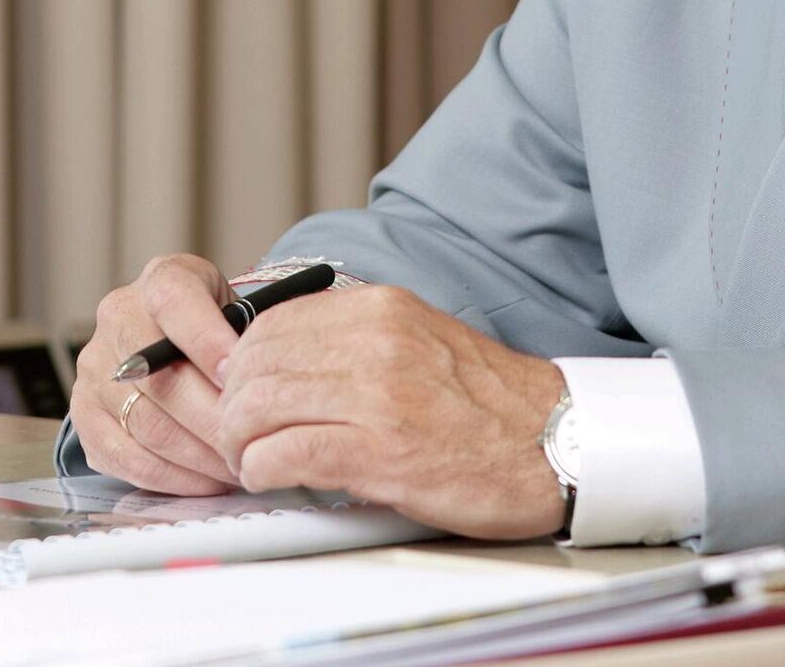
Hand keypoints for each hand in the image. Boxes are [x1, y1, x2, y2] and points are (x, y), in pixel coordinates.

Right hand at [71, 254, 240, 494]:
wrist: (170, 336)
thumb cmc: (217, 322)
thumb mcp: (237, 304)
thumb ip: (249, 330)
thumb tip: (266, 378)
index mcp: (161, 279)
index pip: (175, 303)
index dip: (207, 340)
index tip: (238, 375)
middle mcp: (118, 319)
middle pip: (160, 378)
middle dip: (211, 416)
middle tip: (249, 439)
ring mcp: (93, 370)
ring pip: (143, 424)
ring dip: (195, 454)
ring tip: (236, 465)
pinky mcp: (84, 417)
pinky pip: (123, 458)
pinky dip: (170, 476)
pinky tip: (206, 480)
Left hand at [215, 284, 565, 538]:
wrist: (552, 441)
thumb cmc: (487, 403)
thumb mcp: (421, 340)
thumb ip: (359, 339)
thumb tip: (286, 357)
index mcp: (385, 308)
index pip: (271, 322)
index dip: (243, 365)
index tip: (247, 394)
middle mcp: (377, 340)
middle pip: (253, 365)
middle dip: (232, 407)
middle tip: (243, 437)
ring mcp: (377, 394)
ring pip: (254, 408)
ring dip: (240, 443)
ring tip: (256, 460)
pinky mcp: (378, 452)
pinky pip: (281, 455)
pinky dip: (262, 470)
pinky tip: (275, 476)